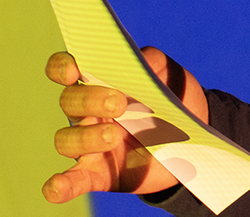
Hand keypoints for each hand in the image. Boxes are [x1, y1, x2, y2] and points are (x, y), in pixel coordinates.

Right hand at [42, 47, 207, 202]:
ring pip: (67, 139)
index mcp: (99, 82)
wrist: (194, 139)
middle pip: (69, 102)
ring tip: (114, 136)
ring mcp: (90, 144)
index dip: (63, 67)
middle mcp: (86, 112)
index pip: (66, 69)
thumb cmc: (174, 99)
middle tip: (120, 103)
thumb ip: (151, 61)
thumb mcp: (169, 75)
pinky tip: (55, 189)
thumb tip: (134, 60)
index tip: (74, 70)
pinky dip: (60, 185)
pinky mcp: (98, 174)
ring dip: (87, 137)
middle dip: (89, 100)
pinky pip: (73, 180)